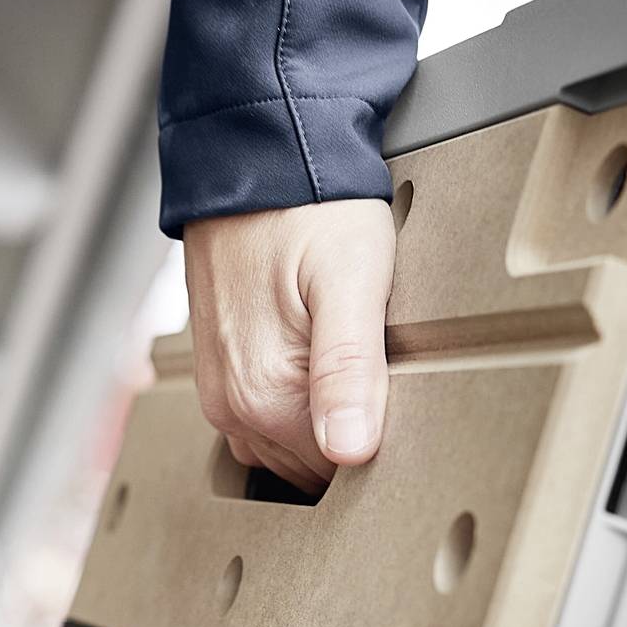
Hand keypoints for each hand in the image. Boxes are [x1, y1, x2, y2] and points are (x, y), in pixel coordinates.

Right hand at [182, 200, 396, 493]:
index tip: (407, 406)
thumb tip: (350, 451)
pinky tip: (320, 369)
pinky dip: (294, 408)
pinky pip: (260, 418)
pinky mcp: (218, 367)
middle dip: (352, 438)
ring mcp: (219, 388)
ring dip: (322, 425)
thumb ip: (350, 371)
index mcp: (266, 394)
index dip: (383, 444)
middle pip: (311, 465)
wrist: (255, 156)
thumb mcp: (352, 281)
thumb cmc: (311, 207)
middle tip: (390, 380)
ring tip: (358, 372)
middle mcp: (232, 403)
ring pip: (284, 446)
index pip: (339, 469)